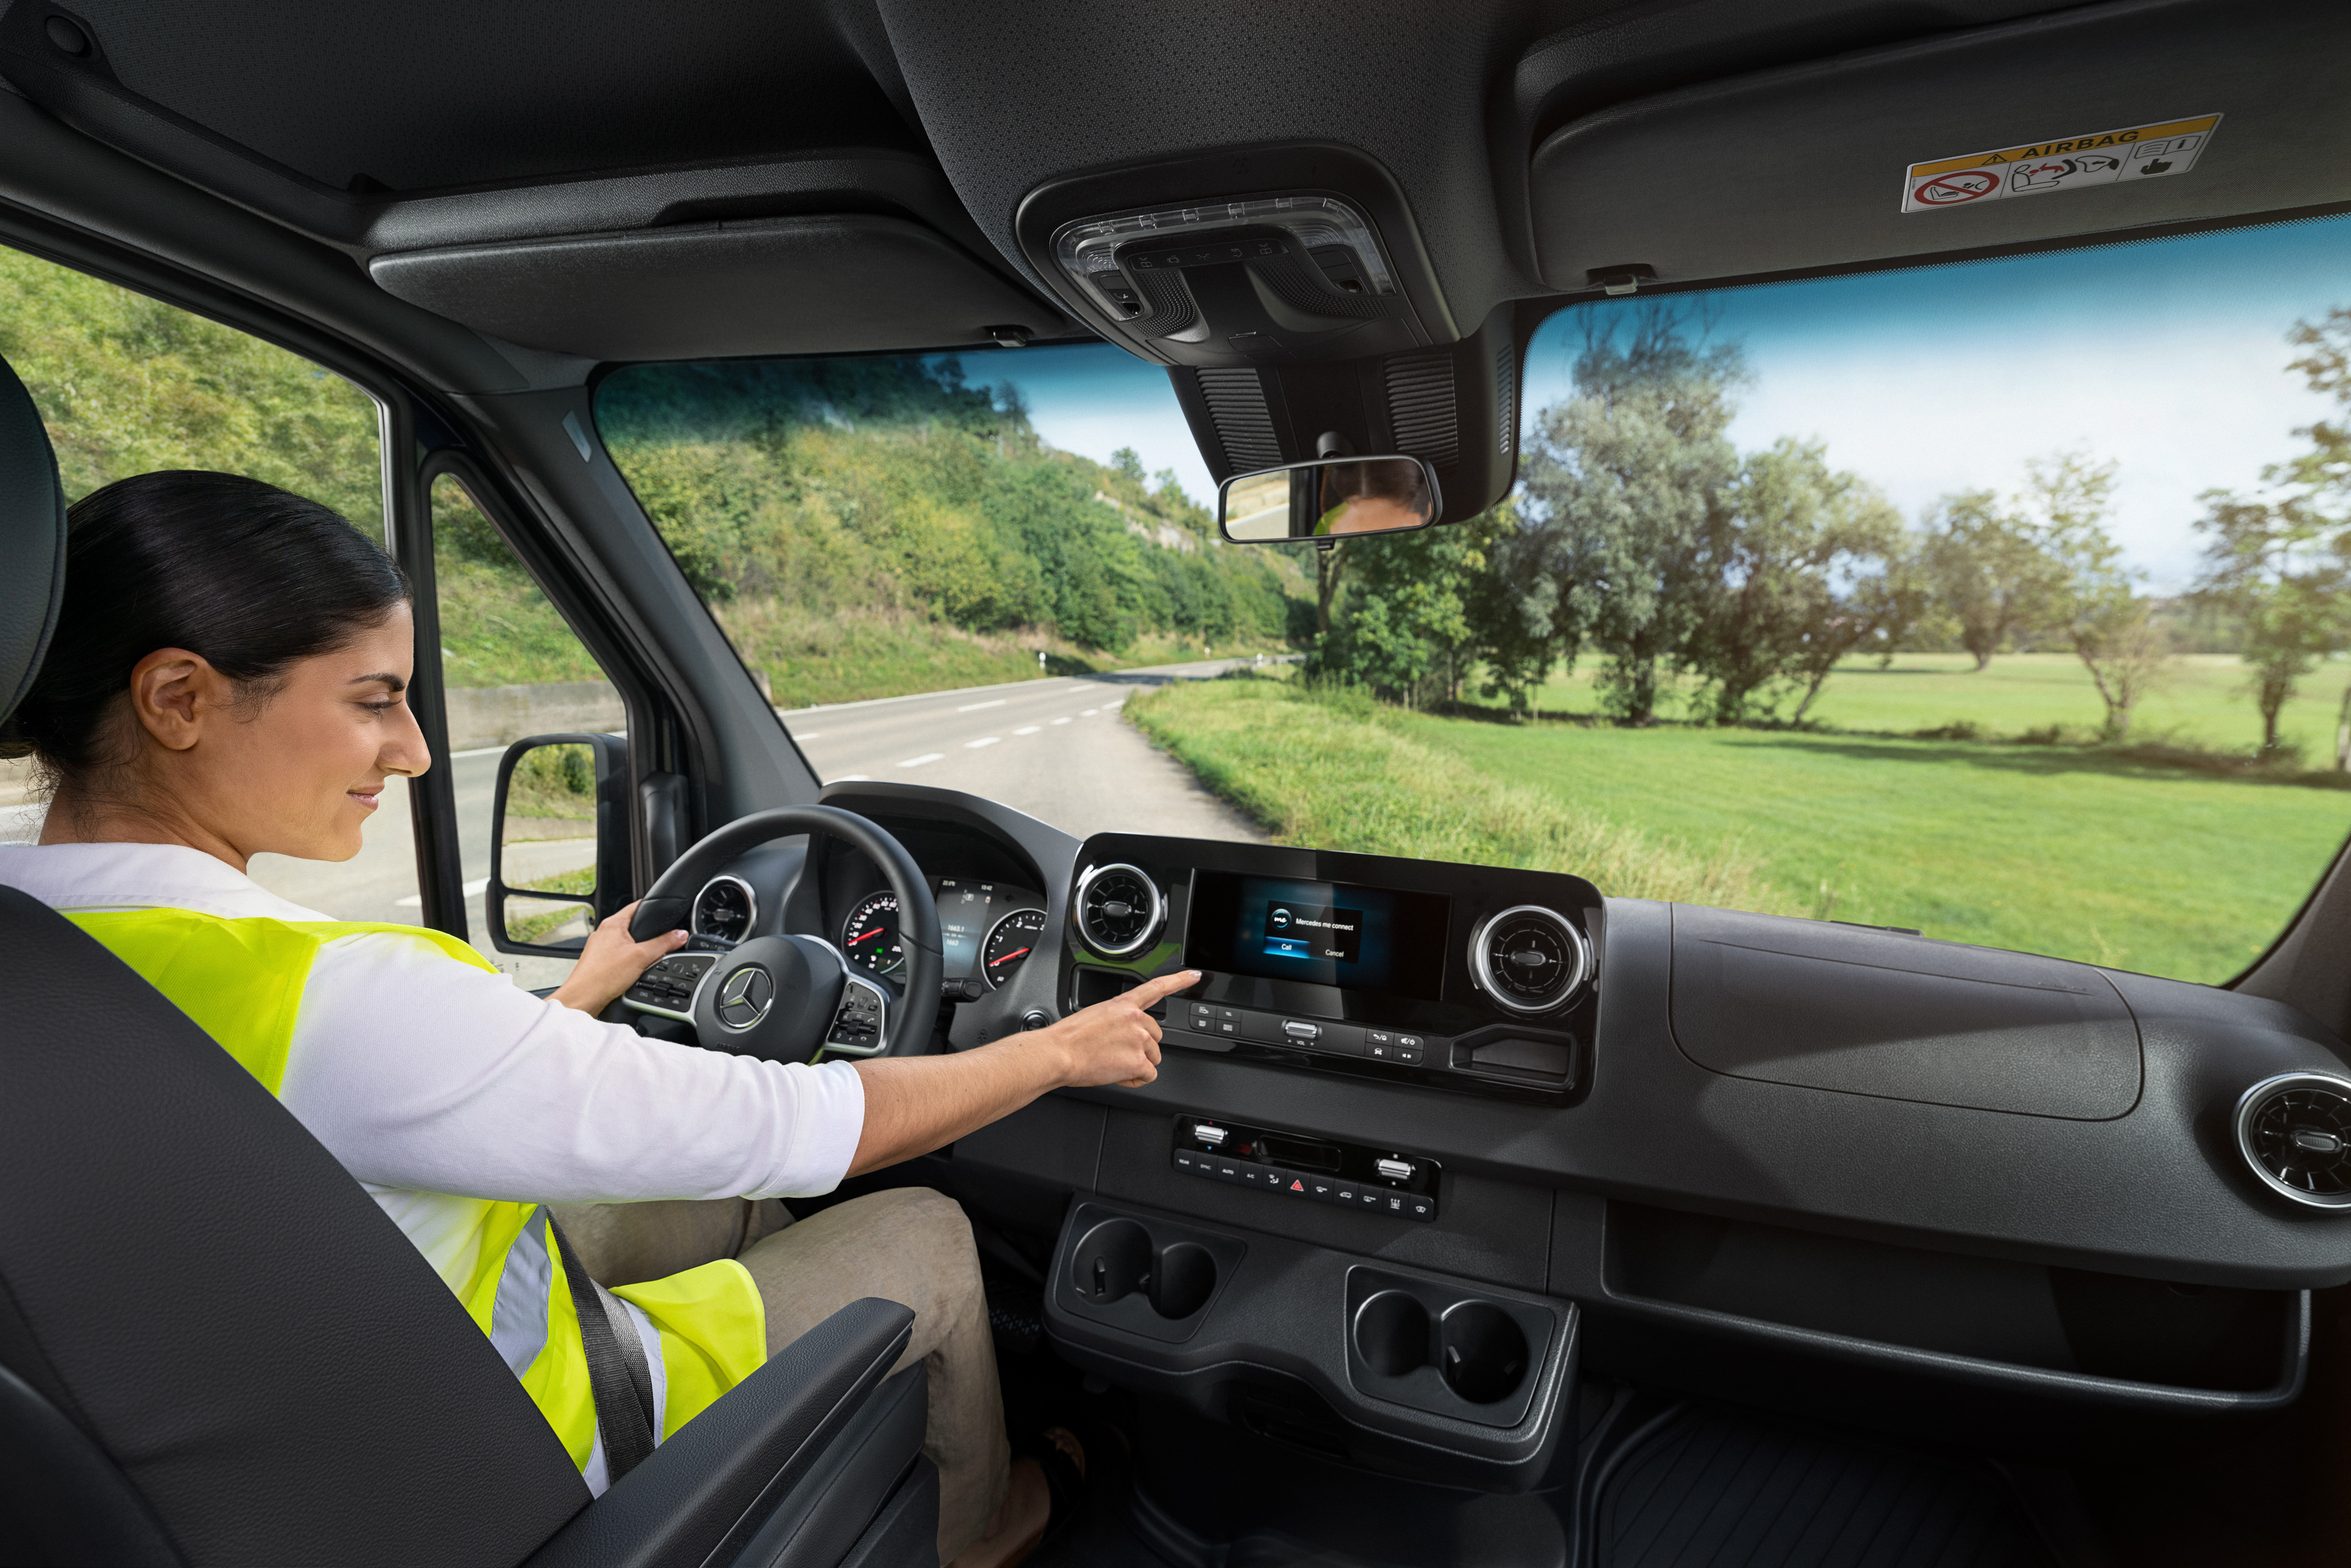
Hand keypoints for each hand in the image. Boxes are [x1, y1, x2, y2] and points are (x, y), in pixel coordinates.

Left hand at [550, 900, 688, 1013]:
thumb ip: (664, 944)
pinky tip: (632, 972)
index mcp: (612, 923)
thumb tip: (680, 934)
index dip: (653, 908)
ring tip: (643, 961)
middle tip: (658, 944)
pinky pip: (620, 956)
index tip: (665, 912)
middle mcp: (604, 933)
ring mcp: (600, 947)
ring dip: (638, 951)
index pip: (637, 906)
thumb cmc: (602, 976)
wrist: (584, 998)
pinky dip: (629, 962)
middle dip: (648, 935)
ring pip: (627, 943)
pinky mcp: (599, 962)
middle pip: (633, 926)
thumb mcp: (642, 957)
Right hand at [1044, 969, 1197, 1088]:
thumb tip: (1123, 1036)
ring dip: (1137, 1064)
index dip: (1179, 981)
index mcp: (1123, 1004)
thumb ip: (1117, 1021)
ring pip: (1153, 1058)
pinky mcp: (1139, 1061)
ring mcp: (1139, 1039)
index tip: (1195, 976)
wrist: (1059, 1053)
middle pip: (1155, 1037)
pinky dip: (1134, 1079)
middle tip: (1116, 1052)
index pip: (1156, 987)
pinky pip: (1148, 1075)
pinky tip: (1117, 1074)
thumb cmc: (1069, 1038)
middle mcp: (1135, 1019)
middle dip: (1141, 1048)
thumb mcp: (1095, 1016)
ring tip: (1112, 1063)